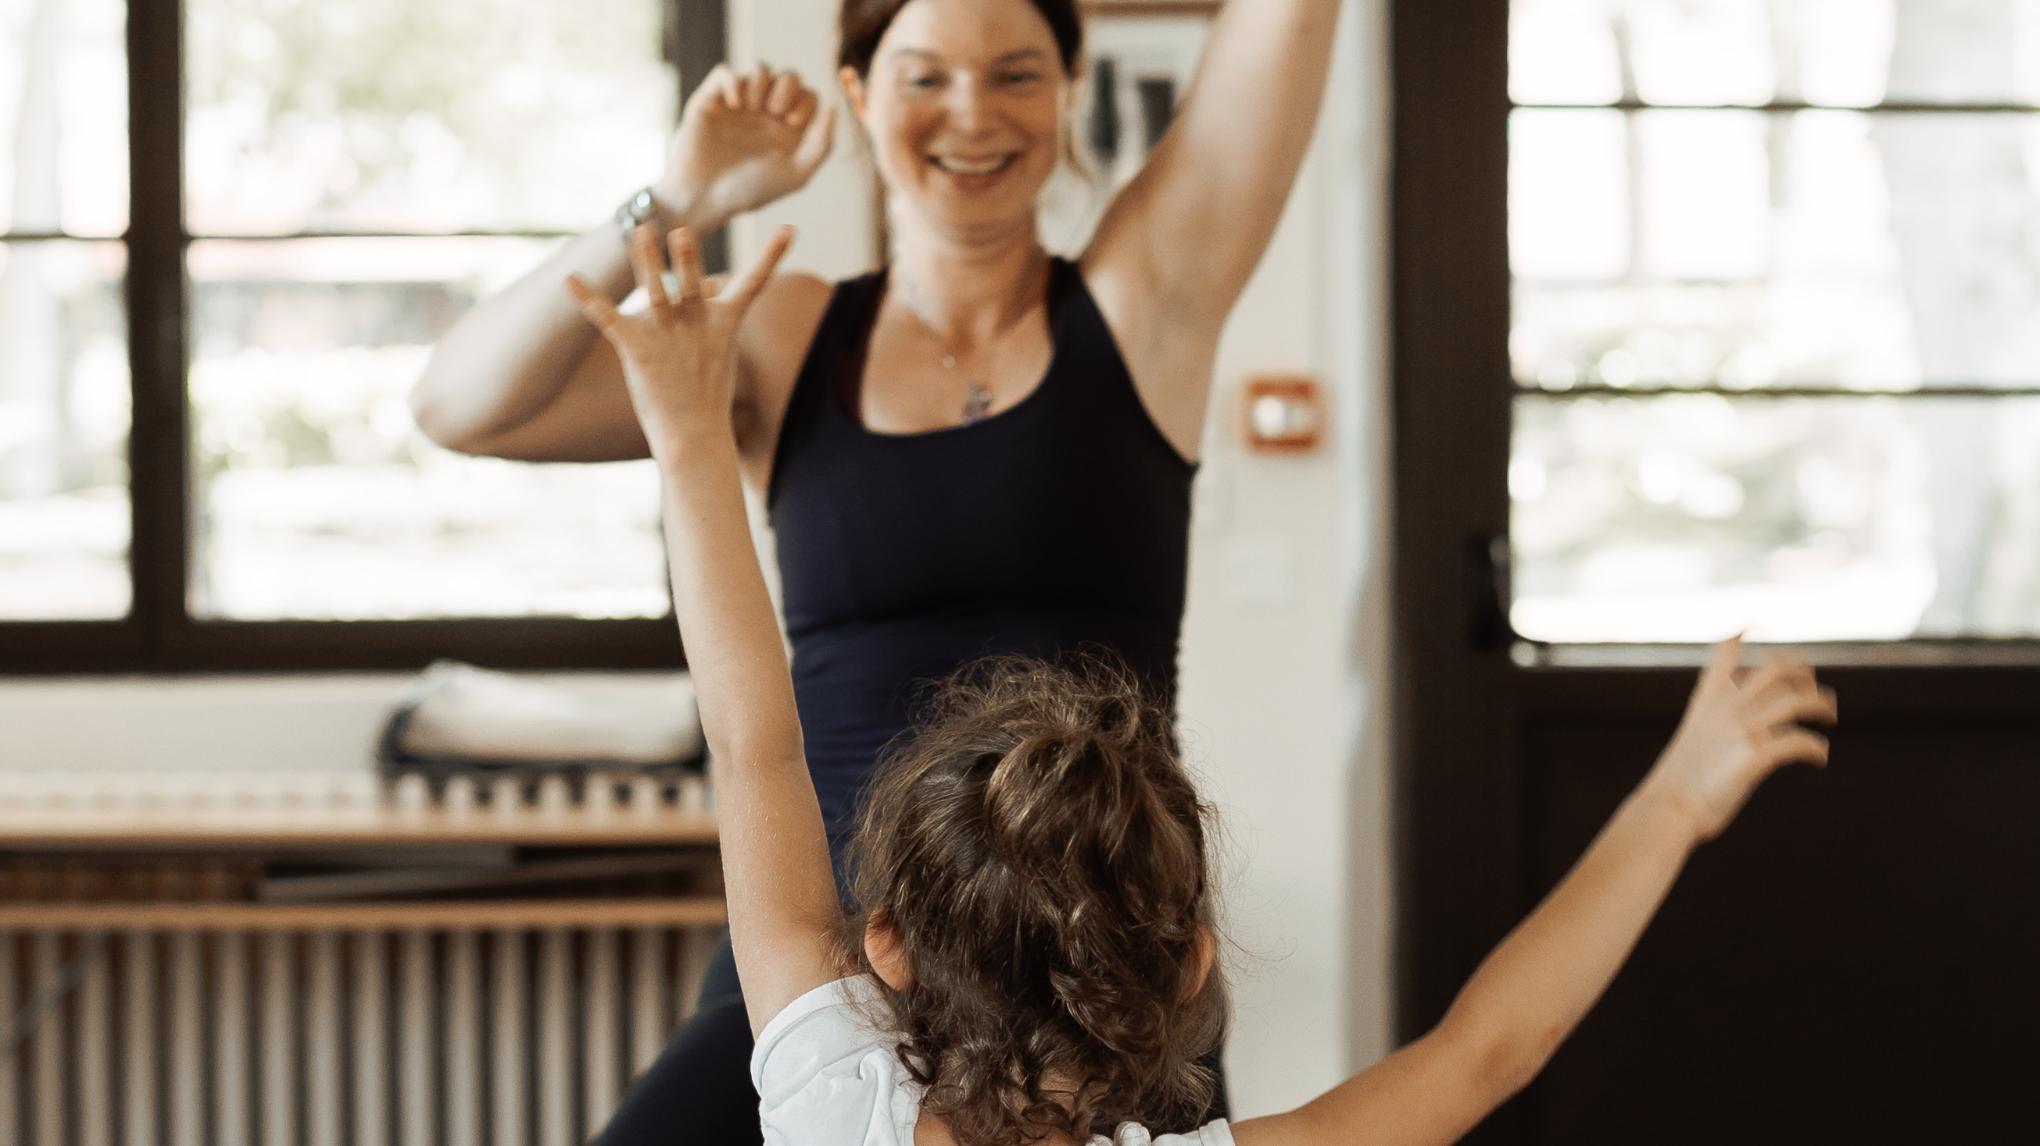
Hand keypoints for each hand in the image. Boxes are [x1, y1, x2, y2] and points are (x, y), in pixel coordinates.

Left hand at [564, 223, 794, 446]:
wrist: (694, 435)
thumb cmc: (706, 393)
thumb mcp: (717, 349)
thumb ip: (710, 313)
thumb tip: (712, 285)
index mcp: (723, 322)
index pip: (755, 283)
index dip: (772, 256)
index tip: (788, 229)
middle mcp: (696, 322)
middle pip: (693, 282)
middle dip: (687, 258)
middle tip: (682, 232)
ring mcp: (666, 334)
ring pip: (655, 291)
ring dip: (647, 262)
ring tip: (641, 232)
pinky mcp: (637, 348)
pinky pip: (608, 317)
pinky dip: (588, 299)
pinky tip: (570, 279)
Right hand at [656, 63, 836, 223]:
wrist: (702, 198)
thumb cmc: (748, 193)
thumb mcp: (795, 174)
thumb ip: (821, 144)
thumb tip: (833, 108)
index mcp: (787, 132)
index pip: (809, 96)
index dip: (806, 101)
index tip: (792, 123)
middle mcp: (764, 117)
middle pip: (789, 76)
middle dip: (786, 87)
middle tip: (774, 111)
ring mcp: (738, 107)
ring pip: (760, 69)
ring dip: (761, 82)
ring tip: (751, 109)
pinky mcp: (709, 101)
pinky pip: (723, 72)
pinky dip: (732, 81)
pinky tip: (734, 105)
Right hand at [1641, 636, 1837, 841]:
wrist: (1669, 806)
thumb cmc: (1679, 780)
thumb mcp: (1693, 736)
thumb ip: (1715, 720)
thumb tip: (1740, 722)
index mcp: (1708, 698)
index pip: (1727, 651)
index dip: (1744, 634)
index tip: (1756, 628)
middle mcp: (1728, 706)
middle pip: (1778, 667)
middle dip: (1803, 672)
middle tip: (1813, 688)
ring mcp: (1743, 729)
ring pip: (1799, 700)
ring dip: (1822, 705)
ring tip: (1829, 717)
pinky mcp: (1757, 756)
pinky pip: (1801, 743)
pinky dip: (1817, 749)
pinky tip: (1819, 758)